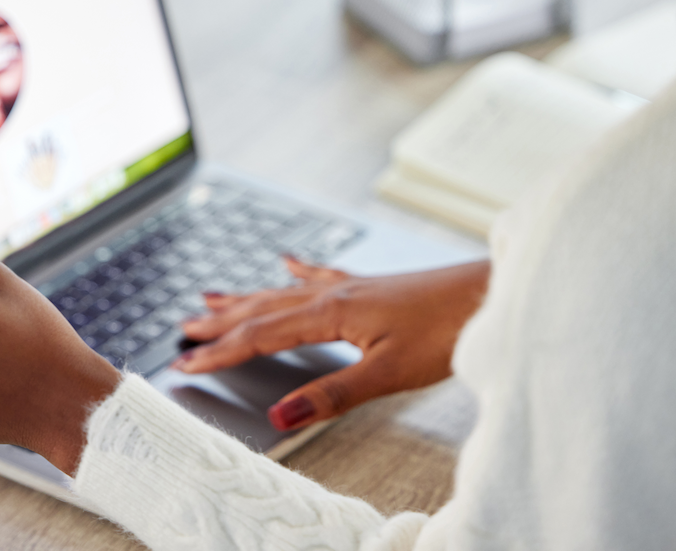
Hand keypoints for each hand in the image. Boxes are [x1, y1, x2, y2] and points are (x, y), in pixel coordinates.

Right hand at [178, 257, 489, 430]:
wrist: (491, 292)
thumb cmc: (448, 327)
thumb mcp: (387, 373)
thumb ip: (331, 394)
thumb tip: (281, 414)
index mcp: (332, 312)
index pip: (262, 335)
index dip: (222, 351)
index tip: (187, 363)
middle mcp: (335, 292)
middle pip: (264, 307)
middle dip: (221, 321)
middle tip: (183, 329)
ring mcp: (352, 285)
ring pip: (284, 291)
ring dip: (245, 296)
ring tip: (212, 295)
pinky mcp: (371, 286)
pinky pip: (319, 274)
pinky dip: (295, 271)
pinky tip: (287, 261)